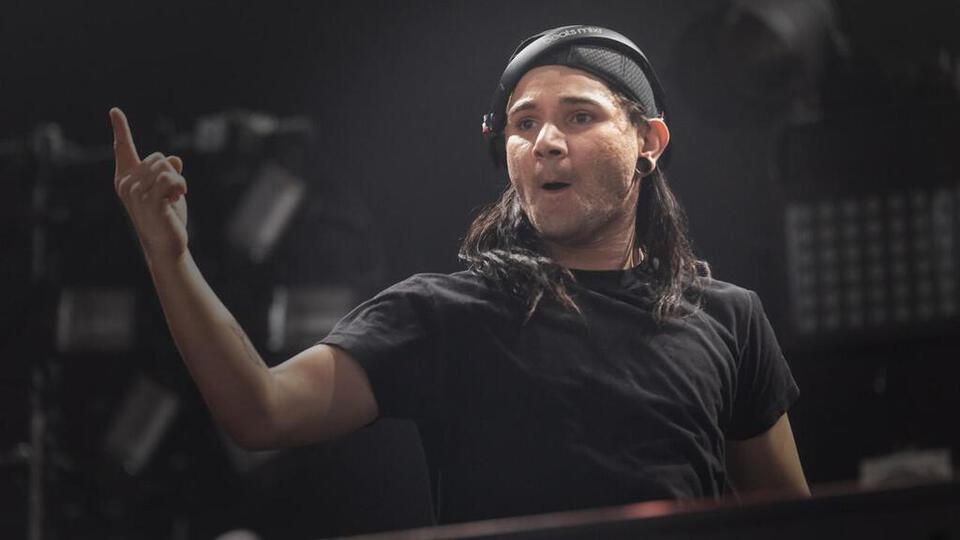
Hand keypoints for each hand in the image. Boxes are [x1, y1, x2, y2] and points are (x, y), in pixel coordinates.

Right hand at [111, 107, 189, 262]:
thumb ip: (167, 172)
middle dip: (171, 173)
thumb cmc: (166, 217)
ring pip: (167, 167)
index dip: (120, 129)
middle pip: (158, 157)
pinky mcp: (150, 201)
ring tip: (172, 200)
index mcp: (126, 178)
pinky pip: (172, 178)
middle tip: (169, 195)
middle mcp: (126, 184)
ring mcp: (136, 193)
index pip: (123, 149)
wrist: (167, 244)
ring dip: (178, 182)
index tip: (115, 111)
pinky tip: (176, 201)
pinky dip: (181, 187)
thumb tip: (174, 158)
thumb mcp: (167, 190)